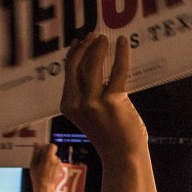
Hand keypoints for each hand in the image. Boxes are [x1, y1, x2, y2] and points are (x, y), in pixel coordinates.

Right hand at [30, 143, 62, 191]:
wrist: (44, 188)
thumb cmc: (37, 176)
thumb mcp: (33, 164)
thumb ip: (35, 153)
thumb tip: (36, 144)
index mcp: (49, 157)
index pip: (52, 146)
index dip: (47, 146)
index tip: (42, 150)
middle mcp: (56, 160)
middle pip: (52, 153)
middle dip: (46, 155)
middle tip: (39, 162)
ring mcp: (59, 165)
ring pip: (54, 159)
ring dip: (49, 161)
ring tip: (42, 169)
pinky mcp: (61, 170)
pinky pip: (56, 165)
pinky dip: (51, 166)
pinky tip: (46, 172)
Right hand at [61, 33, 146, 159]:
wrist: (123, 156)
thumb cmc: (111, 137)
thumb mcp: (90, 116)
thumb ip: (88, 97)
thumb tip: (97, 72)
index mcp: (68, 105)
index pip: (68, 73)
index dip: (74, 54)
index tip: (80, 42)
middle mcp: (77, 103)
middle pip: (77, 66)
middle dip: (85, 47)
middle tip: (95, 36)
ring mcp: (93, 102)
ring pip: (93, 65)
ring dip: (99, 48)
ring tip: (106, 38)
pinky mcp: (112, 101)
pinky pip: (117, 71)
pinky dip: (121, 54)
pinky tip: (123, 44)